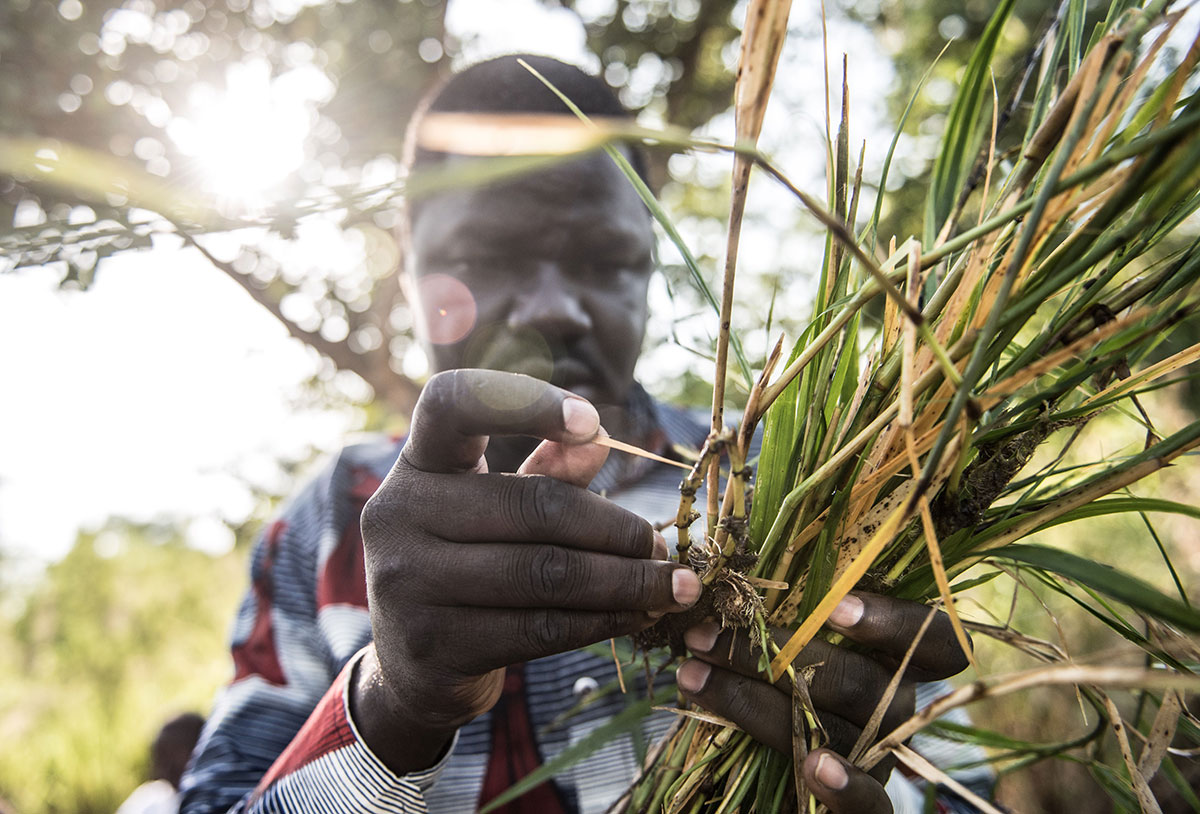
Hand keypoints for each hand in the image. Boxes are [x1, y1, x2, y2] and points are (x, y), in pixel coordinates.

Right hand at [352, 370, 702, 772]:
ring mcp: (408, 584)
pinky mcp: (436, 646)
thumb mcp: (492, 507)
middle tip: (659, 544)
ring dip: (624, 581)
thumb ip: (543, 472)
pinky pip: (541, 628)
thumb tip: (601, 442)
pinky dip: (602, 621)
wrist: (410, 667)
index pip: (453, 403)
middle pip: (533, 506)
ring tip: (670, 585)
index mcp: (416, 464)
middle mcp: (398, 515)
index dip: (525, 401)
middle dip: (614, 527)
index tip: (593, 422)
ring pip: (547, 573)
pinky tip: (637, 617)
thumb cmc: (464, 565)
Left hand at [676, 592, 969, 813]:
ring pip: (837, 727)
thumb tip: (723, 573)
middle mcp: (895, 707)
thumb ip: (777, 612)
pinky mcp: (869, 807)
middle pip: (860, 678)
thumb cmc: (773, 687)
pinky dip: (846, 786)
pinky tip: (814, 769)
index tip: (838, 607)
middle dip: (770, 651)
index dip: (897, 621)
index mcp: (892, 661)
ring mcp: (882, 759)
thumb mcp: (782, 643)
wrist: (762, 781)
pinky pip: (872, 803)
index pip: (934, 638)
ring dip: (754, 701)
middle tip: (703, 635)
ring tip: (692, 677)